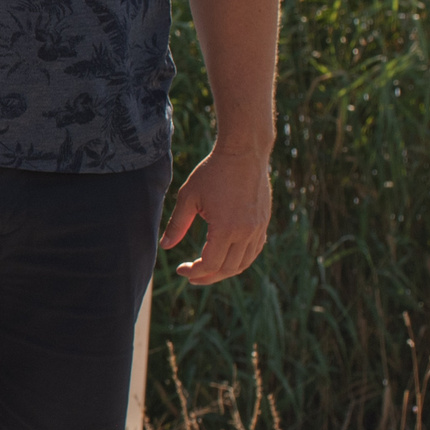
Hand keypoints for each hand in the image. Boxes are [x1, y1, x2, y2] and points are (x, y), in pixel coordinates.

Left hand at [160, 142, 270, 283]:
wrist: (244, 153)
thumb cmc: (213, 172)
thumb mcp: (188, 197)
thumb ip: (177, 225)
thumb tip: (165, 246)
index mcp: (227, 229)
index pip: (211, 264)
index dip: (194, 272)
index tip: (180, 269)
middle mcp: (246, 232)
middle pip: (228, 269)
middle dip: (208, 276)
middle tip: (191, 276)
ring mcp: (258, 228)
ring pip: (244, 262)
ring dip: (225, 271)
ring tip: (207, 271)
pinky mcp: (264, 222)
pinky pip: (254, 250)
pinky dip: (240, 259)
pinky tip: (226, 257)